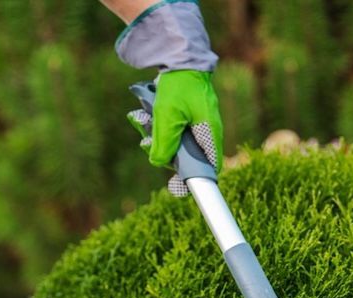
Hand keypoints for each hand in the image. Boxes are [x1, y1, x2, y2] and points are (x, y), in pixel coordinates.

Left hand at [114, 1, 222, 194]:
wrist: (178, 57)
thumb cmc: (178, 87)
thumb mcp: (167, 118)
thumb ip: (163, 145)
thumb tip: (159, 162)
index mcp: (210, 134)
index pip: (210, 168)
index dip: (195, 181)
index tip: (177, 186)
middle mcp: (206, 131)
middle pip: (185, 158)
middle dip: (163, 153)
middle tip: (149, 142)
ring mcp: (195, 124)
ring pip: (173, 144)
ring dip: (154, 136)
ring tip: (142, 120)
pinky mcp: (184, 116)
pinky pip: (169, 130)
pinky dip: (155, 125)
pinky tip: (143, 115)